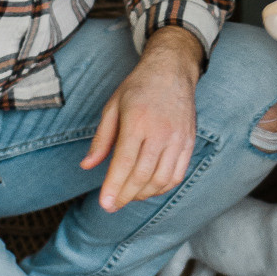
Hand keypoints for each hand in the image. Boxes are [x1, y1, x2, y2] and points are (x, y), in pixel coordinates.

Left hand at [80, 26, 202, 210]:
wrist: (172, 69)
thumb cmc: (139, 87)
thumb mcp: (113, 106)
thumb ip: (101, 138)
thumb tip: (87, 166)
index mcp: (137, 120)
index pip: (125, 162)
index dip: (114, 186)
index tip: (104, 204)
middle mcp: (160, 131)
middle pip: (143, 175)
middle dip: (125, 195)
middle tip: (112, 205)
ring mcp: (178, 138)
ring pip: (161, 178)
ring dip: (143, 194)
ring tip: (128, 196)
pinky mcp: (189, 141)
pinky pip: (177, 174)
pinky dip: (162, 187)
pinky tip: (148, 188)